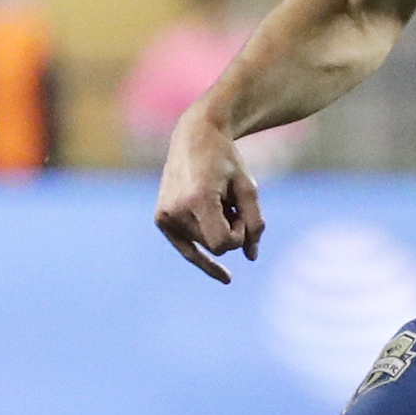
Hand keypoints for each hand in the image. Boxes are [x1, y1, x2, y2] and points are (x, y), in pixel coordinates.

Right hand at [154, 109, 262, 283]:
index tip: (241, 212)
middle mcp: (176, 210)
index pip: (223, 245)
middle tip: (231, 203)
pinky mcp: (160, 218)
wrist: (195, 136)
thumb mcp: (248, 187)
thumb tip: (251, 257)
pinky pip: (186, 249)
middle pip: (214, 246)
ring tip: (216, 201)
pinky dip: (203, 260)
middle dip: (228, 230)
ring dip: (216, 229)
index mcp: (197, 200)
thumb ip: (255, 223)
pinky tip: (224, 278)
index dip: (239, 235)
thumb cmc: (225, 159)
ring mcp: (164, 215)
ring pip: (203, 246)